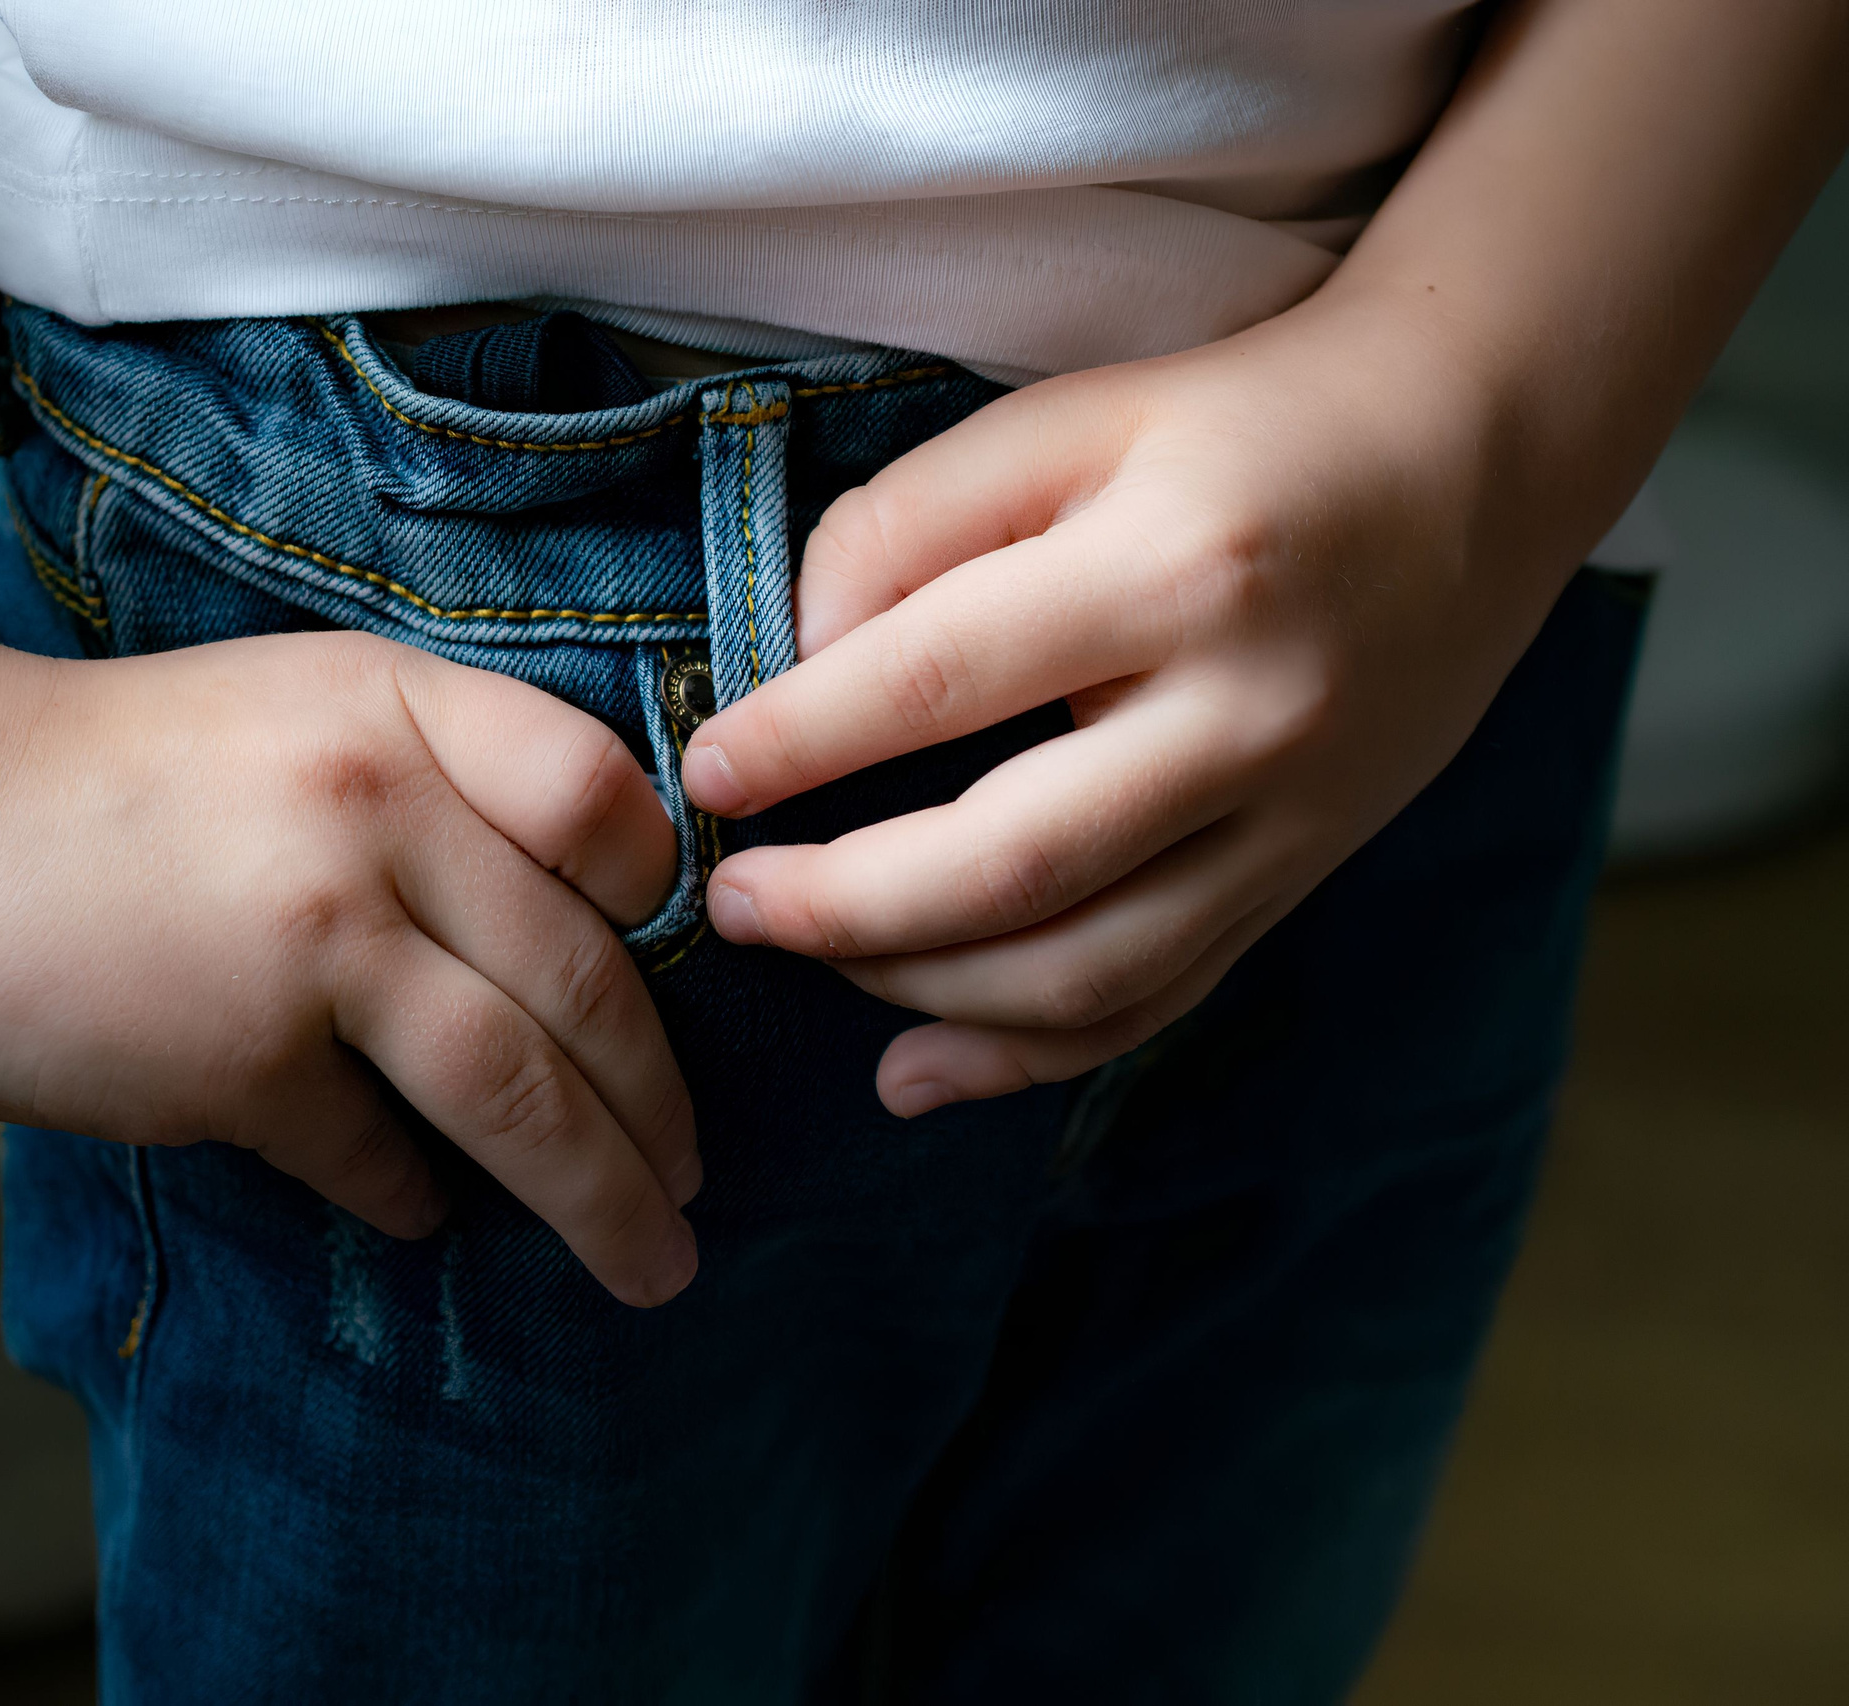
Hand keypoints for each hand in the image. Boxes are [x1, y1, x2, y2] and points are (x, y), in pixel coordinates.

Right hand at [0, 628, 699, 1305]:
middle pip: (588, 982)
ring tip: (651, 1261)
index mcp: (396, 708)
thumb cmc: (96, 768)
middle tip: (694, 1183)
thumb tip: (548, 932)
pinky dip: (415, 1199)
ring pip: (520, 1090)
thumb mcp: (286, 709)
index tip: (670, 978)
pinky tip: (423, 1216)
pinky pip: (377, 1155)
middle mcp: (379, 810)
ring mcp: (314, 937)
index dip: (659, 904)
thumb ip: (420, 779)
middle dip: (661, 1108)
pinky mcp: (237, 1056)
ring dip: (603, 1196)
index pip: (605, 806)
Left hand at [680, 300, 1593, 1116]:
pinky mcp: (1304, 875)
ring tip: (811, 960)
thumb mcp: (1067, 419)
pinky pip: (1158, 999)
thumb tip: (797, 664)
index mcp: (1176, 568)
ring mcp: (1293, 816)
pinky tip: (916, 1070)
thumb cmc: (1232, 429)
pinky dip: (1029, 1057)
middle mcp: (1249, 711)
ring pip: (1087, 967)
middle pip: (1015, 862)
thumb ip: (912, 522)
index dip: (801, 740)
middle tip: (734, 904)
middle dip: (844, 906)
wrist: (1469, 461)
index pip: (942, 677)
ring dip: (921, 991)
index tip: (706, 777)